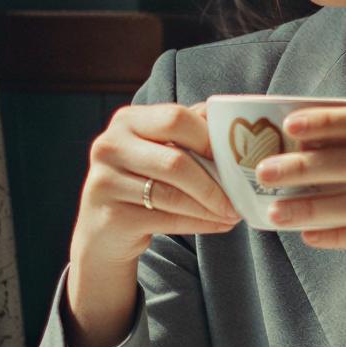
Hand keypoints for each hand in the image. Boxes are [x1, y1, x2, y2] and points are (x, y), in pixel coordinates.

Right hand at [67, 101, 239, 346]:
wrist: (104, 228)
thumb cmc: (143, 180)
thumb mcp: (158, 148)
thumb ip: (190, 131)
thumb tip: (238, 126)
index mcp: (127, 120)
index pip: (175, 117)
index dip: (211, 137)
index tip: (238, 156)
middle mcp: (110, 146)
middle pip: (175, 159)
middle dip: (214, 179)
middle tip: (241, 192)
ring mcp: (105, 182)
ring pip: (172, 194)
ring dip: (211, 206)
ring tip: (235, 212)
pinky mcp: (111, 217)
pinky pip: (166, 219)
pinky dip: (200, 223)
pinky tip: (220, 225)